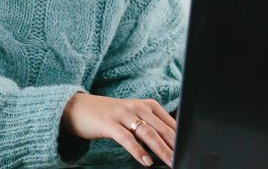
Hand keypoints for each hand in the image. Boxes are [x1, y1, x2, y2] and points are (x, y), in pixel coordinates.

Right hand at [60, 92, 175, 166]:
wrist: (79, 108)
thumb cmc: (110, 116)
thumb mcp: (133, 117)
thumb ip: (151, 127)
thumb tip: (171, 145)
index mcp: (147, 105)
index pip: (170, 123)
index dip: (180, 138)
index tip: (189, 150)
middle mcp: (136, 107)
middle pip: (161, 129)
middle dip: (174, 146)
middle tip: (184, 158)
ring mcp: (122, 114)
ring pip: (147, 133)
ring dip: (161, 150)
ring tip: (170, 162)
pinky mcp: (109, 123)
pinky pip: (127, 138)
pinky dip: (138, 151)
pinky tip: (146, 162)